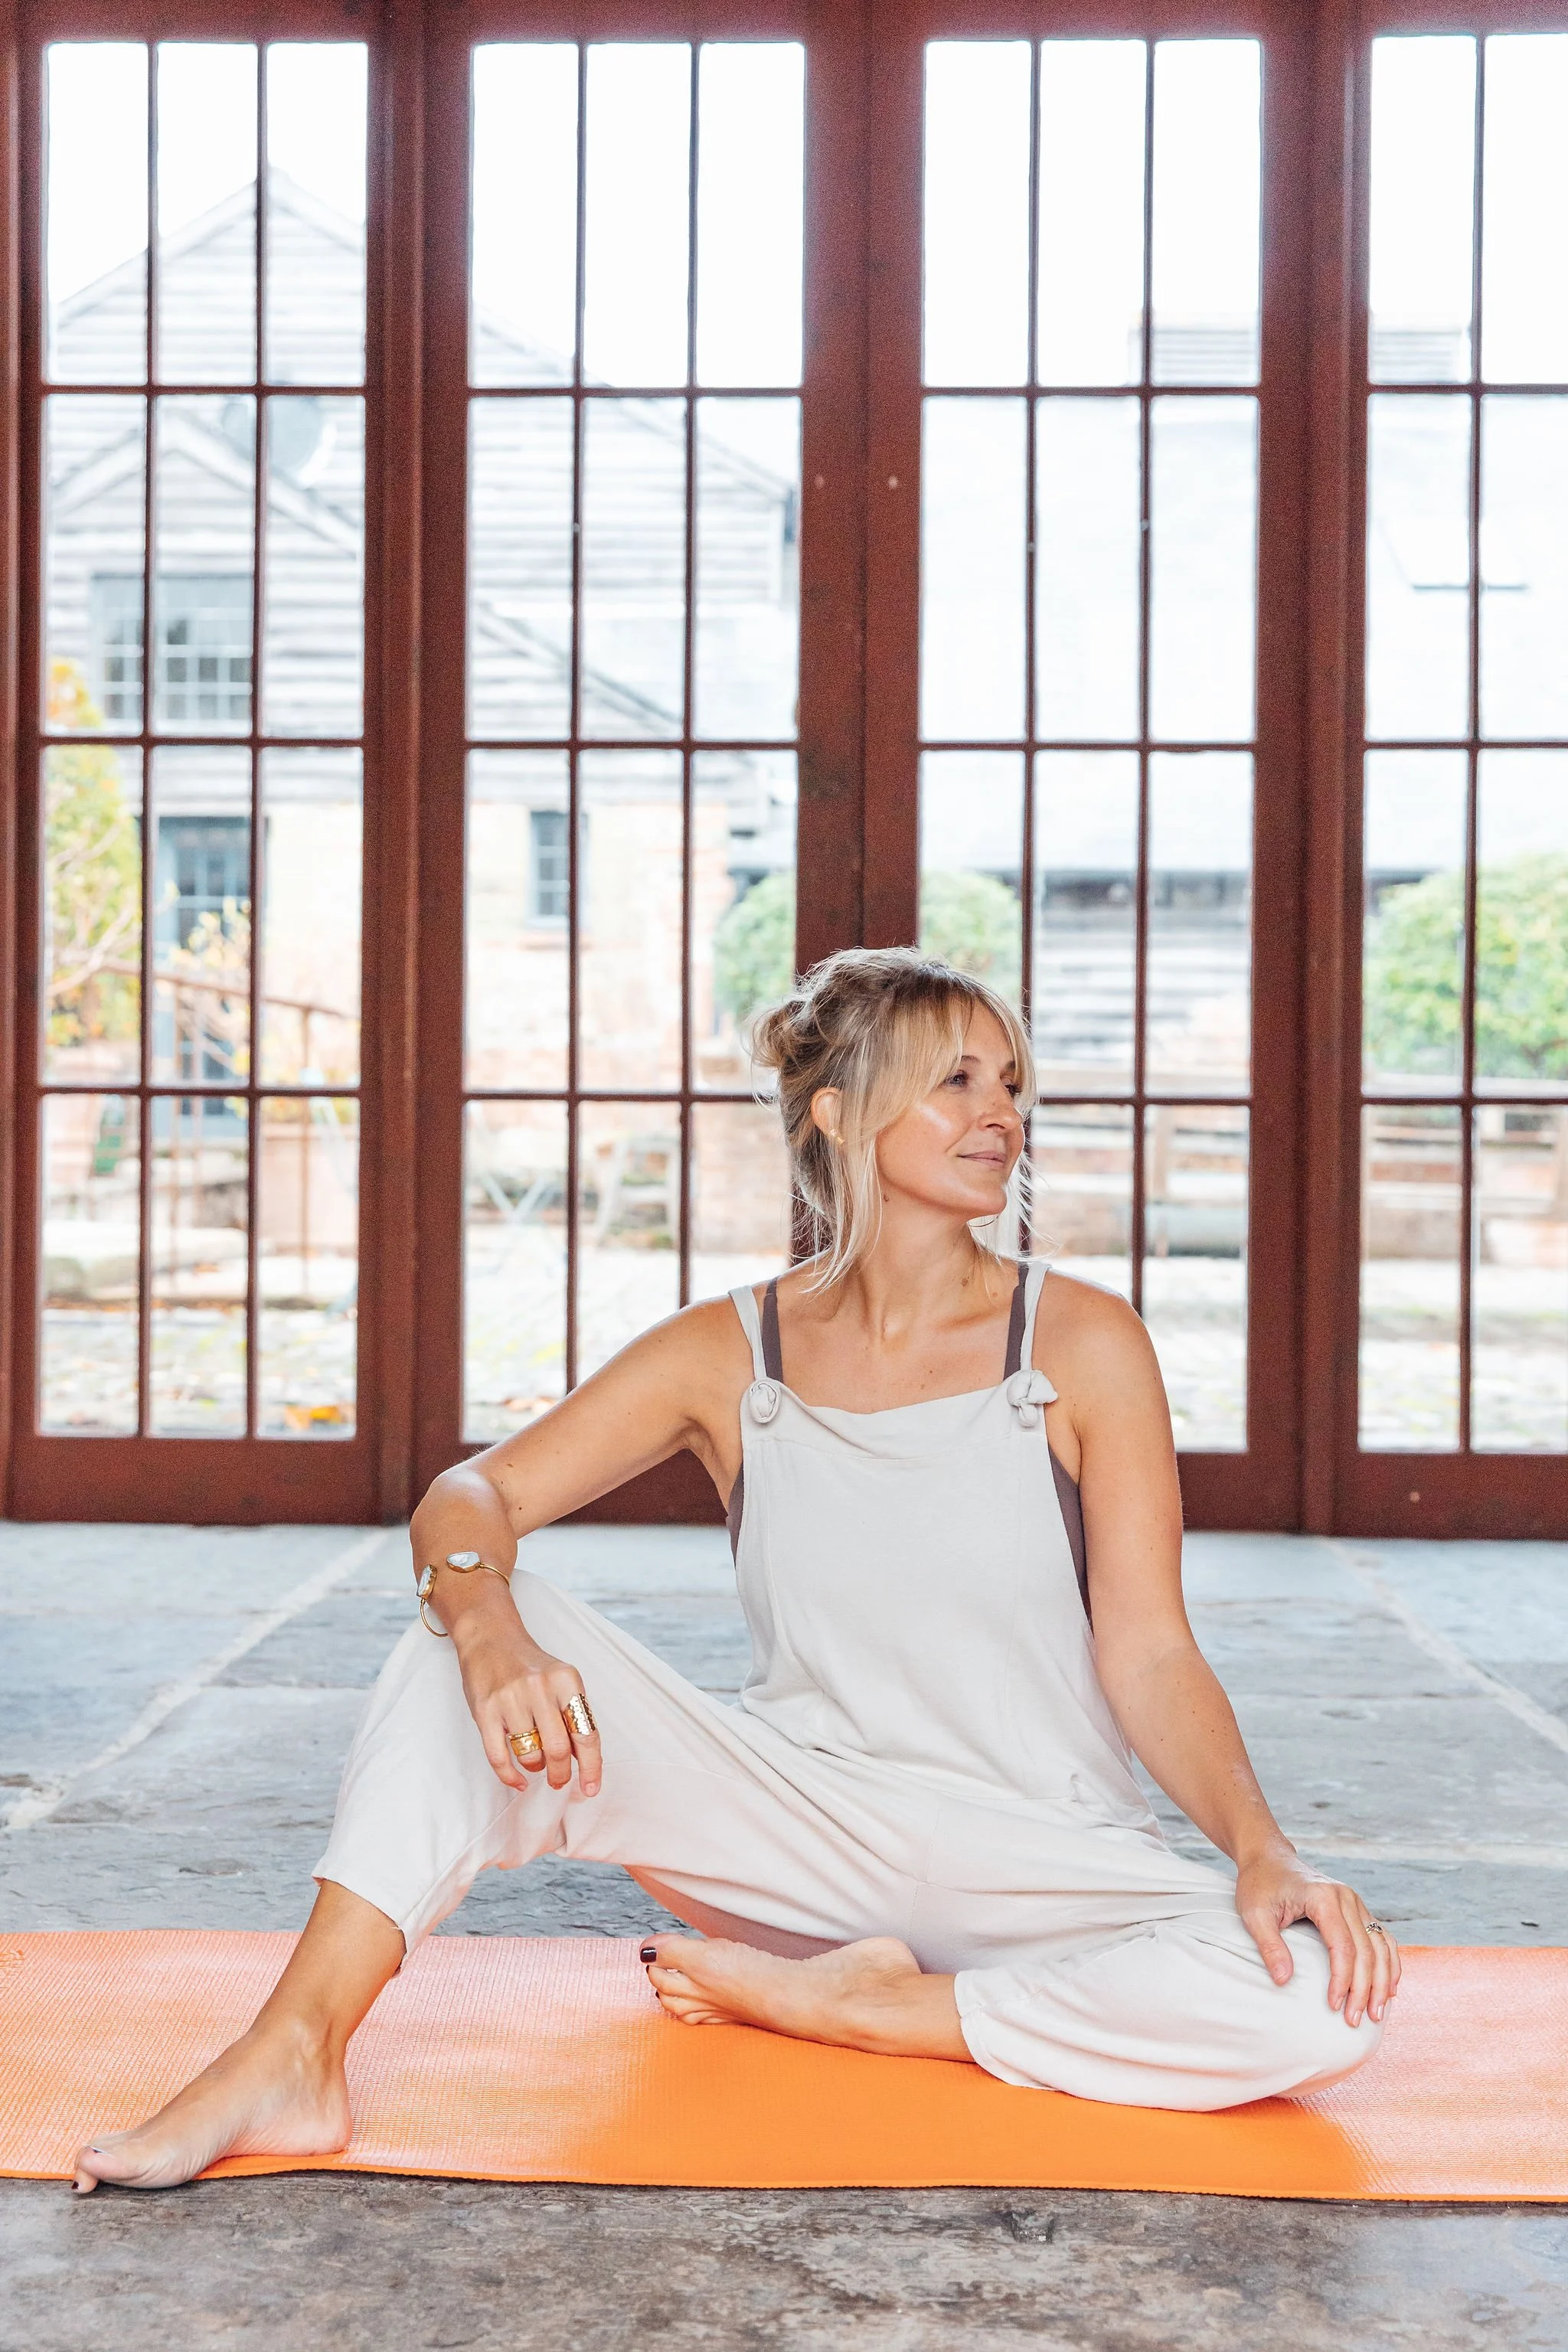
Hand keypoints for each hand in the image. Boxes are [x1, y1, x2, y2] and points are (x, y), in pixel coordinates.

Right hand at [451, 1592, 601, 1798]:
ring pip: (531, 1755)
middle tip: (559, 1781)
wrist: (490, 1638)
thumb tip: (585, 1762)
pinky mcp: (485, 1710)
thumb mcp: (560, 1680)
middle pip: (559, 1750)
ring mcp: (510, 1699)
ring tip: (536, 1762)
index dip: (592, 1767)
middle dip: (561, 1774)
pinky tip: (518, 1781)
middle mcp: (540, 1687)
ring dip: (536, 1768)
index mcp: (567, 1680)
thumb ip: (573, 1715)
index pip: (587, 1733)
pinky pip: (499, 1757)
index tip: (591, 1789)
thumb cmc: (530, 1666)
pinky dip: (510, 1776)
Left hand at [1235, 1852, 1400, 2026]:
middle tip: (1357, 2021)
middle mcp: (1346, 1897)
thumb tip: (1284, 1981)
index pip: (1343, 1946)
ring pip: (1380, 1945)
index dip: (1342, 1980)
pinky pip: (1381, 1937)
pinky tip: (1389, 1987)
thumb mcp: (1254, 1913)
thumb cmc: (1258, 1884)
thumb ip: (1270, 1946)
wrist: (1268, 1856)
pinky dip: (1389, 1963)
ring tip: (1377, 2013)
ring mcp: (1355, 1901)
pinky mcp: (1356, 1907)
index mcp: (1323, 1897)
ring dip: (1383, 1981)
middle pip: (1366, 1950)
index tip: (1333, 2006)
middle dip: (1364, 1989)